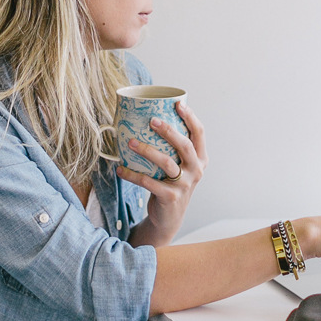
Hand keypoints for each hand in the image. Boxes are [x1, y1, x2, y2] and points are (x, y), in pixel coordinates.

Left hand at [119, 101, 207, 246]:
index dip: (190, 117)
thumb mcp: (179, 166)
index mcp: (200, 158)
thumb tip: (148, 117)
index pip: (199, 133)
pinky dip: (132, 175)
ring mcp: (185, 184)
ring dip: (146, 150)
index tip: (177, 103)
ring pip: (166, 162)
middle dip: (168, 130)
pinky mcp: (171, 197)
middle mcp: (196, 170)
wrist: (169, 217)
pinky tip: (120, 169)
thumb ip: (173, 147)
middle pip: (184, 145)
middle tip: (151, 120)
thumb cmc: (171, 183)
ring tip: (130, 142)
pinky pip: (149, 182)